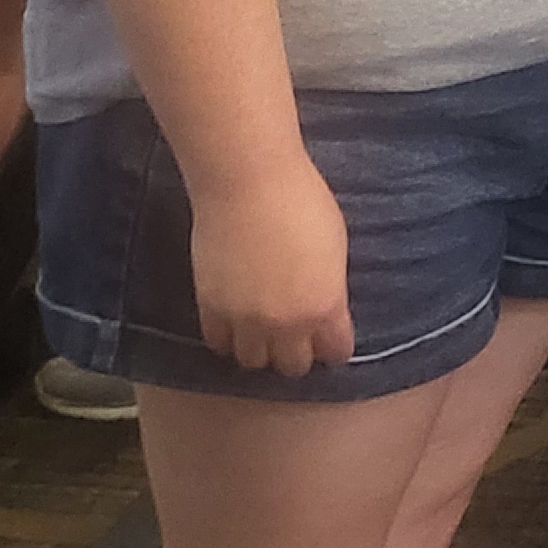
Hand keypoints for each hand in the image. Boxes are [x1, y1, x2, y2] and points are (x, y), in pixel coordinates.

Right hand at [188, 154, 350, 376]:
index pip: (336, 353)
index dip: (334, 348)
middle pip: (293, 365)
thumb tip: (326, 308)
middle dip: (297, 353)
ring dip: (260, 350)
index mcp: (325, 306)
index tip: (331, 341)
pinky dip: (228, 338)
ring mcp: (245, 319)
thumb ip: (329, 288)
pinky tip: (234, 324)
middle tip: (296, 337)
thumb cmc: (301, 200)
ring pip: (253, 362)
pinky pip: (218, 343)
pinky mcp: (211, 308)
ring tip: (263, 333)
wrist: (248, 182)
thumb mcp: (335, 247)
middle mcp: (287, 323)